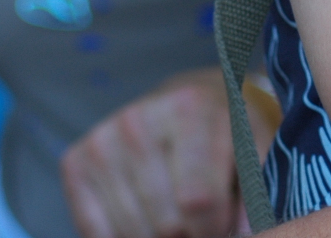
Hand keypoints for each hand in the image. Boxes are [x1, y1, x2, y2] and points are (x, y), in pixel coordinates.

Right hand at [59, 67, 246, 237]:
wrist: (187, 106)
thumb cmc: (228, 137)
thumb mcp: (256, 158)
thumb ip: (255, 202)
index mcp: (189, 109)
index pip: (198, 202)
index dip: (217, 229)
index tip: (225, 225)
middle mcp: (136, 120)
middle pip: (166, 222)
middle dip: (191, 236)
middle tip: (201, 222)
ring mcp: (100, 141)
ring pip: (132, 231)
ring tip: (177, 220)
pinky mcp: (74, 162)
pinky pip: (96, 232)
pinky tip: (144, 222)